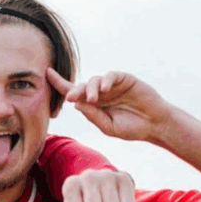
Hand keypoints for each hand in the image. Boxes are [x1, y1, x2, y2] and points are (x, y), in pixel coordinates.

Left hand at [47, 69, 170, 141]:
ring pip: (94, 80)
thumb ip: (92, 116)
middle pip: (81, 86)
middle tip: (71, 97)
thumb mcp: (108, 126)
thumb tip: (75, 103)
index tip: (45, 73)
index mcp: (93, 105)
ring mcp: (112, 85)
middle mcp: (100, 93)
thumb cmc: (131, 128)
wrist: (155, 125)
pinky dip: (105, 80)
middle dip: (74, 91)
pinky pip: (110, 75)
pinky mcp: (124, 79)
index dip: (58, 83)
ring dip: (90, 88)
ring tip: (93, 99)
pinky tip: (104, 89)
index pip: (72, 92)